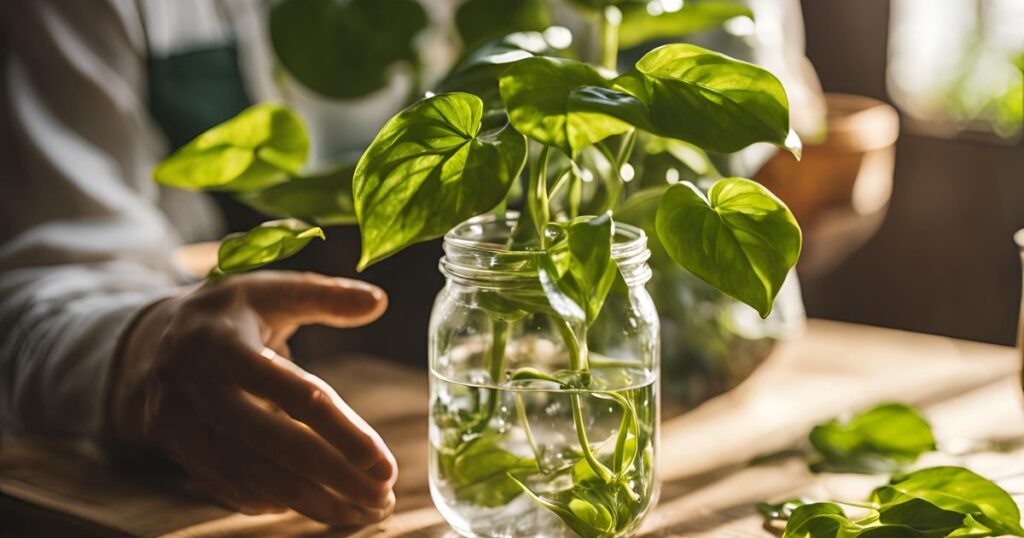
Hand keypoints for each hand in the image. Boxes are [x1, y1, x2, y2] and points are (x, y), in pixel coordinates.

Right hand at [106, 271, 395, 525]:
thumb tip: (379, 301)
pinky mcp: (180, 452)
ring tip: (366, 511)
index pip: (295, 393)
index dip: (341, 431)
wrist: (141, 345)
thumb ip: (324, 295)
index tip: (382, 462)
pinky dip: (275, 502)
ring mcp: (183, 426)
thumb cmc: (224, 314)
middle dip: (334, 477)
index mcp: (225, 343)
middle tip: (384, 497)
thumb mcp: (268, 289)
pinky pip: (229, 487)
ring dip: (314, 501)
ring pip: (254, 476)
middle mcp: (199, 388)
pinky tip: (318, 507)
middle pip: (274, 446)